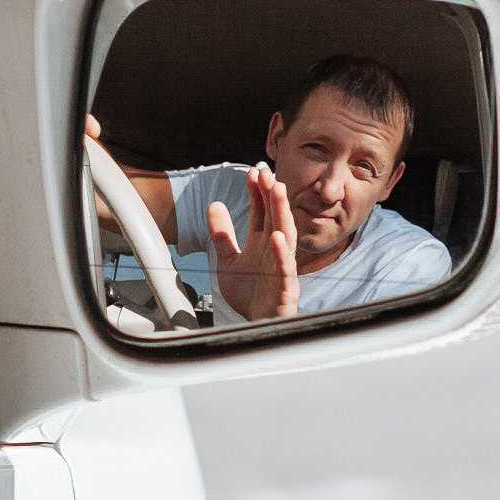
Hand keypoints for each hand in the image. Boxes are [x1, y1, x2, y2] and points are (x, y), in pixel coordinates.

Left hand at [208, 162, 297, 320]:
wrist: (257, 327)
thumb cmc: (250, 295)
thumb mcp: (228, 261)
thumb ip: (222, 235)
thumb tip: (213, 205)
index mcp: (262, 243)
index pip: (262, 212)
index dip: (257, 192)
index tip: (252, 172)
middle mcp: (274, 252)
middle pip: (275, 218)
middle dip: (271, 195)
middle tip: (266, 172)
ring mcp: (281, 268)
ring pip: (285, 236)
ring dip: (282, 213)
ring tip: (277, 191)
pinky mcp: (285, 288)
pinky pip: (285, 269)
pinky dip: (282, 254)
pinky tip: (276, 237)